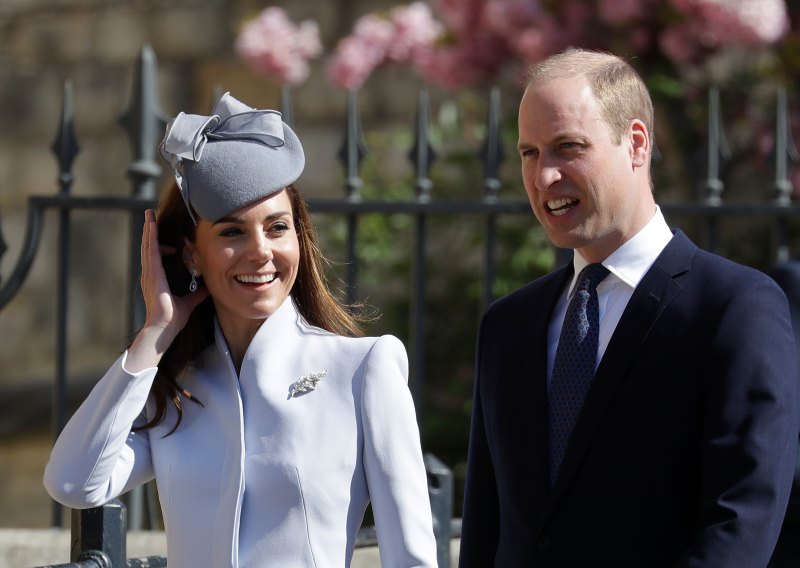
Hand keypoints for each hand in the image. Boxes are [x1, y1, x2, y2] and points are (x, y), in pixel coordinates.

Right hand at [126, 209, 208, 371]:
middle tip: (150, 214)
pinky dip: (151, 238)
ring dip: (149, 229)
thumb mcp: (190, 301)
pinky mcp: (152, 275)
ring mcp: (149, 274)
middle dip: (150, 230)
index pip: (156, 255)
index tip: (163, 233)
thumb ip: (198, 293)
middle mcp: (150, 274)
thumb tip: (208, 286)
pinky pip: (151, 252)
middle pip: (149, 247)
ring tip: (149, 214)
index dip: (158, 243)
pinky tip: (152, 227)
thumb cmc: (174, 319)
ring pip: (148, 246)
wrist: (164, 328)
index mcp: (157, 279)